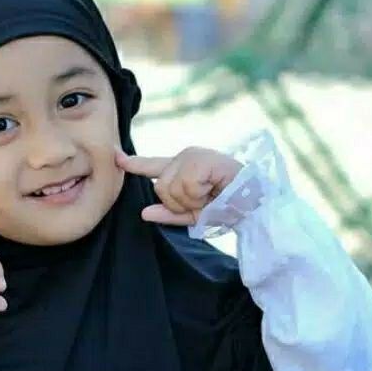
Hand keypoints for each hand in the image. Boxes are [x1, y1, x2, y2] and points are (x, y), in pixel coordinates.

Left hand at [115, 145, 242, 225]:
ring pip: (170, 188)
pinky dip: (199, 195)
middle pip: (160, 188)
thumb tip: (144, 213)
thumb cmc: (228, 208)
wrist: (255, 205)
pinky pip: (185, 186)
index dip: (133, 163)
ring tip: (212, 195)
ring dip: (192, 201)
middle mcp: (185, 157)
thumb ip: (168, 213)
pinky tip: (215, 189)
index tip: (115, 158)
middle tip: (206, 201)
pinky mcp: (202, 159)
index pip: (152, 165)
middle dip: (181, 203)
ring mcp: (194, 155)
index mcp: (182, 168)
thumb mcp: (193, 215)